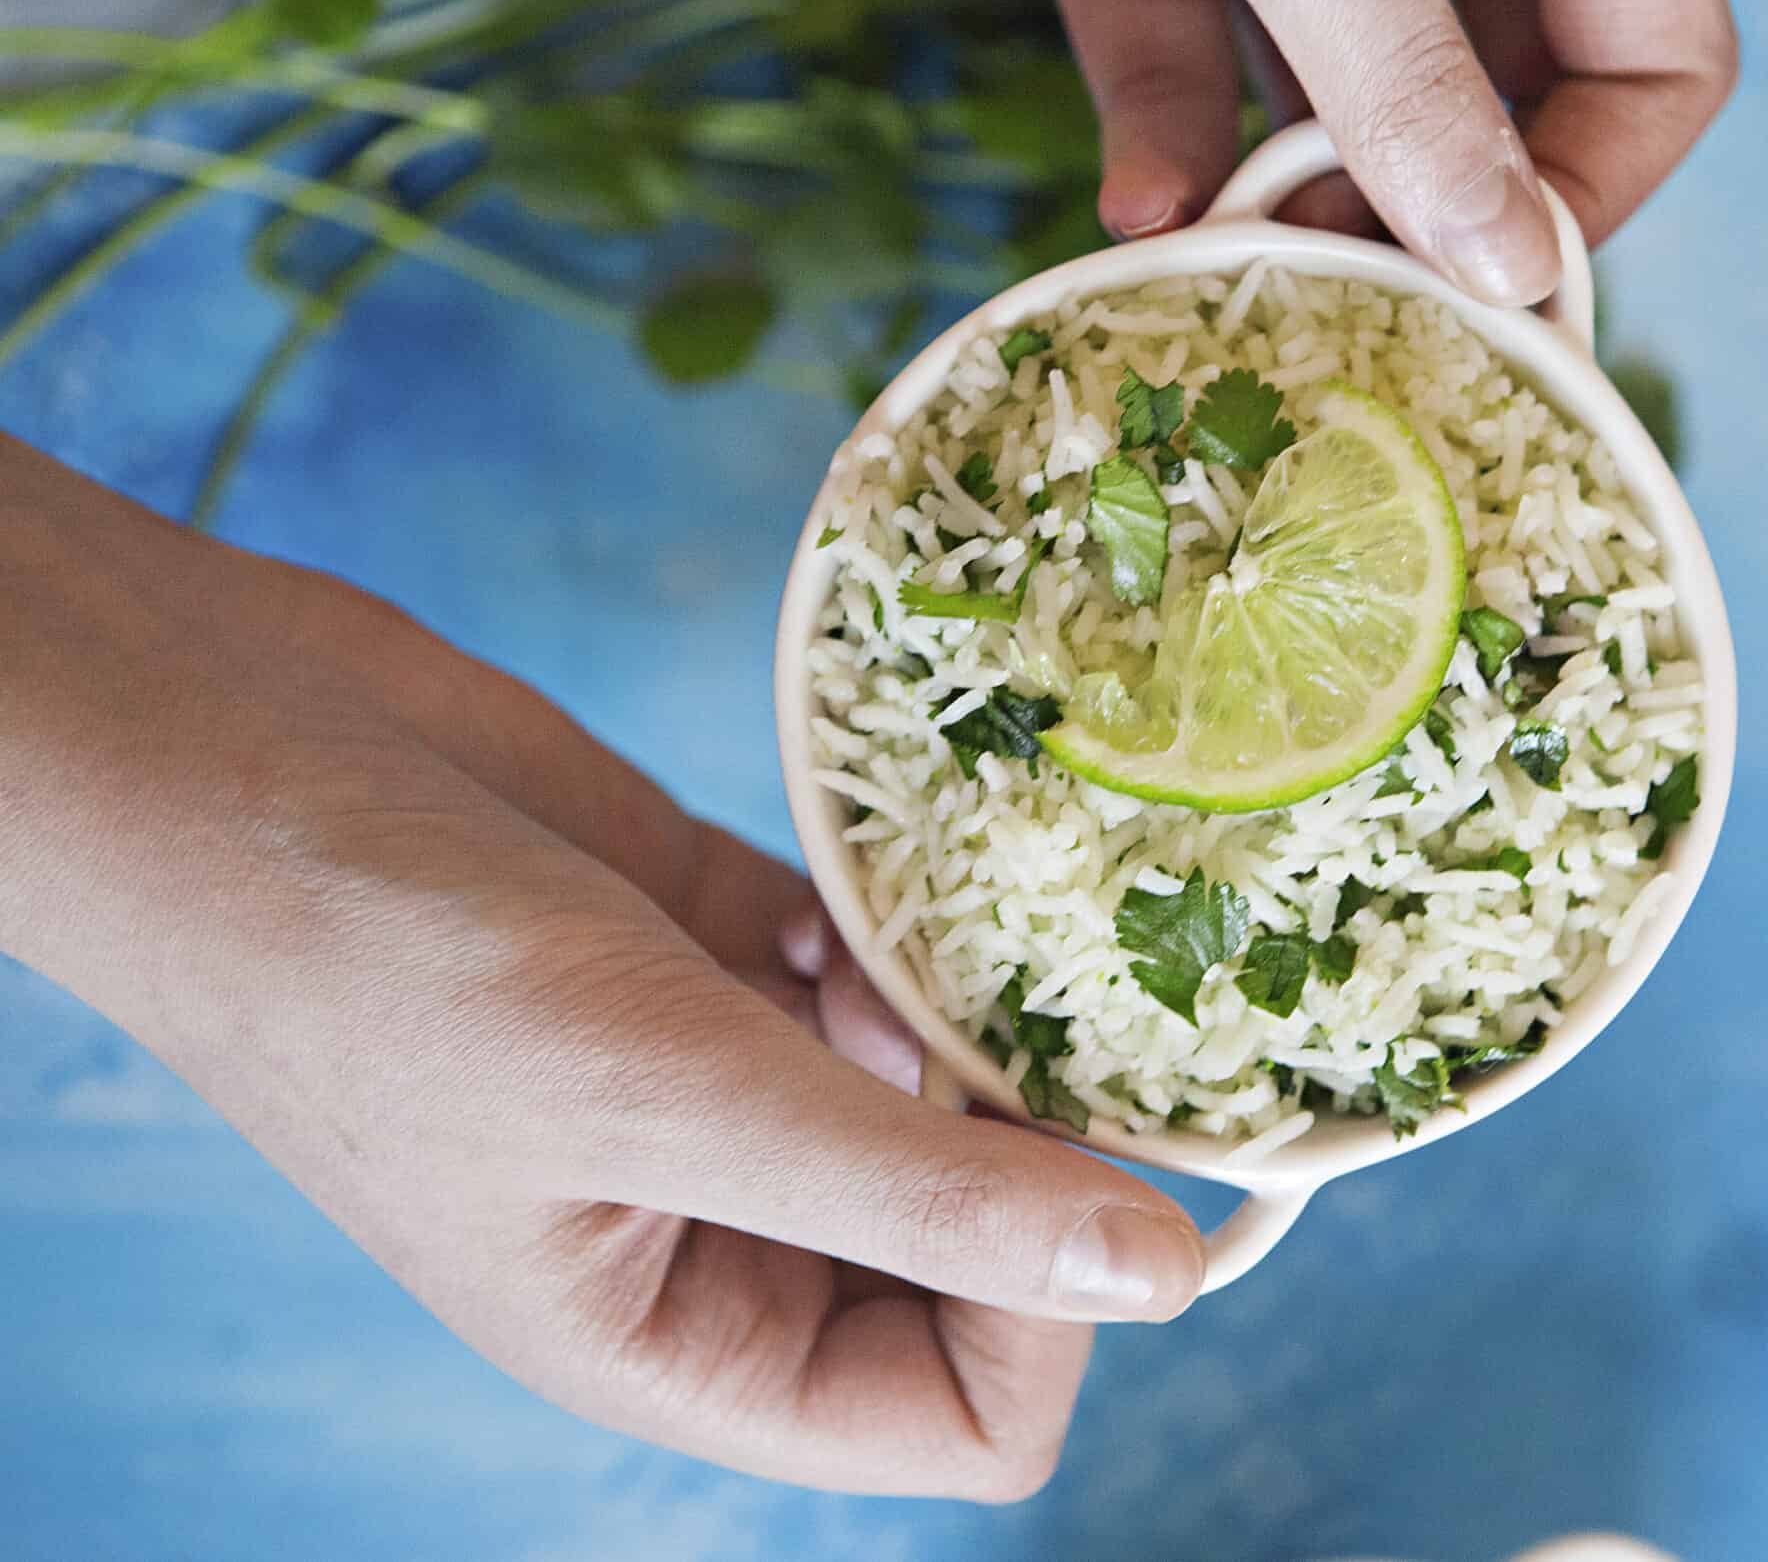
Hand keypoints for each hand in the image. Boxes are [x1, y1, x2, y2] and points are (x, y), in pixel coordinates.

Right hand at [0, 438, 1203, 1499]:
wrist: (214, 748)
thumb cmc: (376, 960)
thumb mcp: (659, 1092)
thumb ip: (914, 1191)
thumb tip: (1157, 1275)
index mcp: (683, 1339)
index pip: (961, 1416)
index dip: (1045, 1310)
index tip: (1049, 1148)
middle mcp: (720, 1229)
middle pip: (979, 1258)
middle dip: (1021, 1151)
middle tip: (986, 1030)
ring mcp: (724, 1082)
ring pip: (943, 1098)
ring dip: (955, 1026)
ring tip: (870, 963)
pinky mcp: (719, 945)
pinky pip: (882, 968)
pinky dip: (893, 933)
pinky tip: (827, 894)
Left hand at [988, 0, 1737, 305]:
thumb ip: (1407, 72)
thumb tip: (1512, 266)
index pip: (1657, 53)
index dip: (1601, 185)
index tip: (1497, 291)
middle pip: (1492, 107)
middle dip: (1424, 222)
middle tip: (1351, 317)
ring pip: (1326, 110)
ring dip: (1286, 213)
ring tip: (1241, 296)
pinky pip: (1180, 69)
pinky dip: (1161, 148)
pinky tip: (1135, 215)